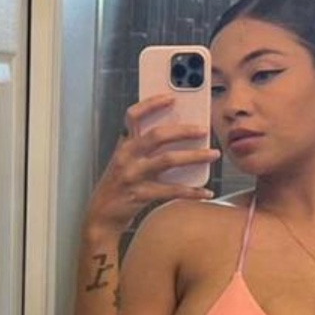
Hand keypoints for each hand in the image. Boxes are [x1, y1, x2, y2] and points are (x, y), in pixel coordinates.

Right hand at [85, 94, 218, 233]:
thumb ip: (144, 149)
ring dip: (194, 156)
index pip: (133, 116)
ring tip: (213, 154)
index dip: (152, 104)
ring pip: (168, 160)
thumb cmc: (118, 187)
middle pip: (157, 135)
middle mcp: (126, 156)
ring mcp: (132, 175)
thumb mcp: (125, 162)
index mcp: (124, 145)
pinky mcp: (140, 195)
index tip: (172, 98)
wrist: (101, 217)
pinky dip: (192, 192)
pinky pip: (171, 191)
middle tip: (204, 130)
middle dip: (184, 130)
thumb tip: (179, 136)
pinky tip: (206, 193)